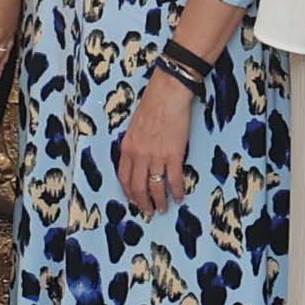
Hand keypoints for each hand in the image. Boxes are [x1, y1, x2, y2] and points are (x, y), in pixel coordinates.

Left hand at [117, 75, 190, 213]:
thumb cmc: (152, 104)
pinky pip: (174, 180)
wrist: (168, 93)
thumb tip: (139, 160)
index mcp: (127, 148)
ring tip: (164, 209)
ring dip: (160, 201)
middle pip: (138, 187)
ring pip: (156, 188)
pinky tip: (180, 196)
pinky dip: (178, 191)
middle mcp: (139, 155)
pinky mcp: (173, 155)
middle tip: (149, 211)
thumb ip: (135, 145)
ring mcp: (156, 156)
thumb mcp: (134, 127)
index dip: (129, 193)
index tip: (134, 200)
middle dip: (144, 203)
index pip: (124, 178)